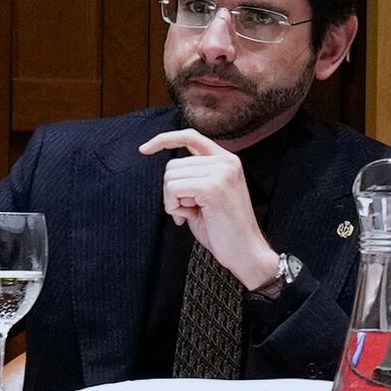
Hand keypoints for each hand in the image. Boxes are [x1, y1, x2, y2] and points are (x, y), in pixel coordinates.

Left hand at [140, 129, 282, 291]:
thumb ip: (192, 179)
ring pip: (170, 177)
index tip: (144, 149)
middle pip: (173, 165)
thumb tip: (169, 175)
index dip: (164, 139)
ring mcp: (221, 172)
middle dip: (171, 192)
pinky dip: (173, 206)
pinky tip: (188, 217)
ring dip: (172, 201)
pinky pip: (173, 189)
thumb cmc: (224, 231)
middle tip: (187, 211)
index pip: (190, 136)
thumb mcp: (206, 198)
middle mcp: (226, 161)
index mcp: (227, 161)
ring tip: (191, 215)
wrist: (246, 253)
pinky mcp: (213, 187)